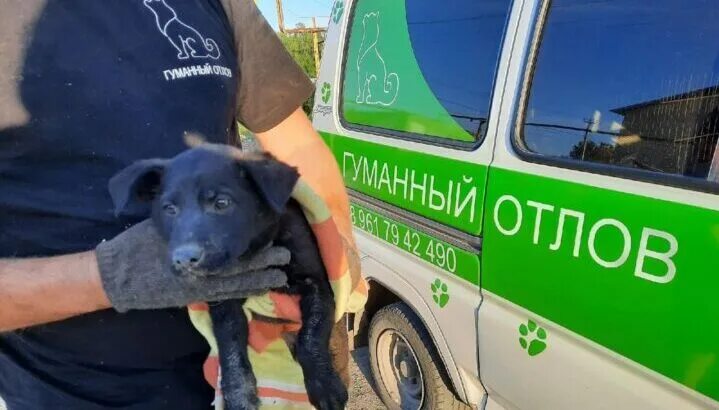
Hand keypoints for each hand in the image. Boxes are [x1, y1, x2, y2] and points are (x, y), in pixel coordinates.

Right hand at [95, 220, 288, 311]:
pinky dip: (242, 292)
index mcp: (191, 245)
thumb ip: (189, 219)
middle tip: (285, 254)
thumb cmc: (137, 244)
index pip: (228, 246)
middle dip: (262, 260)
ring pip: (234, 283)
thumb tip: (213, 204)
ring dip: (258, 278)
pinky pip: (222, 295)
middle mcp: (197, 267)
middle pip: (237, 264)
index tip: (271, 234)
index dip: (252, 243)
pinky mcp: (191, 296)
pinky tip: (259, 289)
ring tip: (280, 275)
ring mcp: (196, 284)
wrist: (114, 274)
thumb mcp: (164, 222)